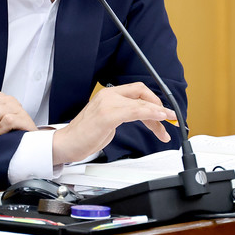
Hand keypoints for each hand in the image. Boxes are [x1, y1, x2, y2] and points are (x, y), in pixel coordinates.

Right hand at [52, 82, 175, 164]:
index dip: (154, 100)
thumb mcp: (108, 121)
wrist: (66, 144)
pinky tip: (158, 120)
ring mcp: (107, 104)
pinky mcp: (107, 115)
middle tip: (169, 119)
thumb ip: (124, 114)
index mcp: (108, 95)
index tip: (164, 113)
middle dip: (159, 106)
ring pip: (141, 102)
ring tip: (166, 127)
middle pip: (142, 93)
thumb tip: (143, 117)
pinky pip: (135, 111)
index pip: (137, 90)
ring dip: (158, 114)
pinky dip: (150, 114)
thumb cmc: (85, 134)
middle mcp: (108, 95)